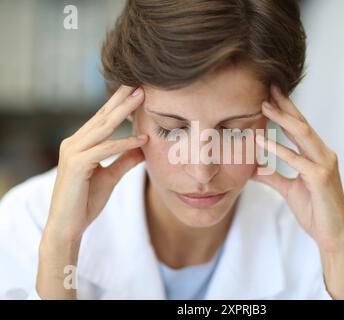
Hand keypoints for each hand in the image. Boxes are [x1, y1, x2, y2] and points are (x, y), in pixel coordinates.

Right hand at [37, 85, 147, 298]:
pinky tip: (141, 138)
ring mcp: (73, 152)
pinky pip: (105, 149)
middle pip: (102, 116)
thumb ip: (124, 161)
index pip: (102, 119)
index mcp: (79, 144)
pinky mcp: (77, 165)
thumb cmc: (85, 201)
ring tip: (141, 97)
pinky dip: (124, 143)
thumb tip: (143, 147)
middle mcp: (73, 143)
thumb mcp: (110, 177)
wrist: (68, 226)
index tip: (135, 91)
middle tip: (140, 84)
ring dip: (124, 111)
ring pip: (103, 127)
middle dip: (122, 99)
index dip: (118, 104)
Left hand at [252, 85, 343, 298]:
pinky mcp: (321, 178)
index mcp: (317, 155)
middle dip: (285, 105)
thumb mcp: (289, 190)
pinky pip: (298, 160)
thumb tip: (253, 168)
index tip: (269, 96)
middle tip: (267, 88)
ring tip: (264, 106)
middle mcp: (324, 155)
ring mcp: (325, 165)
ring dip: (282, 119)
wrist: (332, 235)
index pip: (300, 128)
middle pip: (302, 124)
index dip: (286, 110)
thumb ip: (272, 176)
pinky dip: (279, 149)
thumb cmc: (315, 211)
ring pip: (302, 135)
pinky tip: (262, 140)